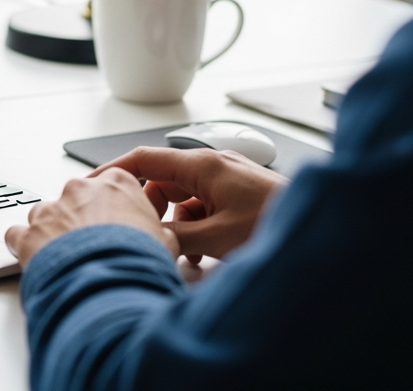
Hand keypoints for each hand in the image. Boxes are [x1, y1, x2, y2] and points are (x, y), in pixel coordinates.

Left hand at [5, 168, 178, 267]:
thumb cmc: (140, 261)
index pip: (109, 187)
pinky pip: (18, 236)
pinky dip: (24, 248)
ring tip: (66, 262)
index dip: (110, 209)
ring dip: (52, 235)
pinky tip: (38, 264)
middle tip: (91, 249)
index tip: (112, 225)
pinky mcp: (27, 234)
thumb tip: (159, 239)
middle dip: (79, 222)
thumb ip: (156, 231)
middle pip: (75, 200)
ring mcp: (50, 210)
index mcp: (115, 183)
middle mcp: (79, 189)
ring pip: (45, 217)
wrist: (110, 284)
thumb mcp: (165, 242)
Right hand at [101, 146, 289, 263]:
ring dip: (176, 224)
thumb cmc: (277, 223)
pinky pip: (202, 208)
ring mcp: (225, 180)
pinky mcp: (236, 196)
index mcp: (204, 165)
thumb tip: (152, 239)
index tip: (90, 183)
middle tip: (142, 234)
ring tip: (182, 252)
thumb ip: (177, 235)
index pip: (145, 158)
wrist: (323, 229)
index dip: (113, 171)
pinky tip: (202, 253)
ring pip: (181, 199)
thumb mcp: (217, 236)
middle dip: (149, 209)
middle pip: (161, 181)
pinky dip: (195, 228)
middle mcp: (213, 167)